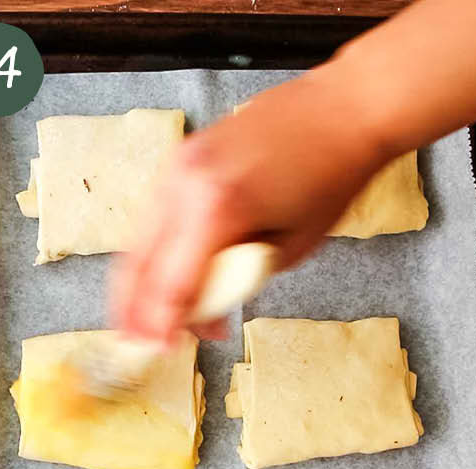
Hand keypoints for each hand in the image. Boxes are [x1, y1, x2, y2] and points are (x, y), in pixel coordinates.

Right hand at [115, 65, 392, 341]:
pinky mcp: (178, 156)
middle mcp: (185, 185)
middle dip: (132, 309)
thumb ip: (236, 280)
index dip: (161, 325)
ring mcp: (176, 166)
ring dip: (135, 283)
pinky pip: (151, 215)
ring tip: (142, 314)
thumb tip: (200, 312)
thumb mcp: (288, 249)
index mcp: (218, 210)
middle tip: (135, 340)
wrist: (343, 109)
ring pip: (137, 240)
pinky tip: (160, 273)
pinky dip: (150, 251)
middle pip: (138, 265)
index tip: (159, 350)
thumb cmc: (331, 179)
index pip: (172, 285)